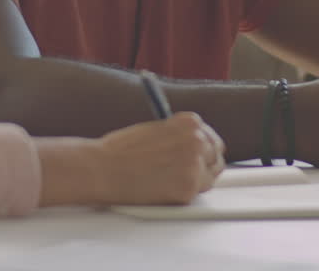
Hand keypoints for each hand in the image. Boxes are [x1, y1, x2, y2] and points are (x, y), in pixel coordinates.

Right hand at [92, 112, 223, 205]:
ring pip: (209, 178)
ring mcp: (194, 166)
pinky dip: (181, 194)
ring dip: (195, 180)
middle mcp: (197, 141)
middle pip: (216, 157)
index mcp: (189, 122)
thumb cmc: (120, 150)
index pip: (211, 138)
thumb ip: (178, 137)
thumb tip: (192, 149)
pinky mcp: (187, 190)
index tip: (199, 155)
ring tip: (169, 180)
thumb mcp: (156, 129)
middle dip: (204, 165)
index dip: (203, 148)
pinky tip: (161, 188)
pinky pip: (194, 195)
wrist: (102, 168)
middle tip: (187, 172)